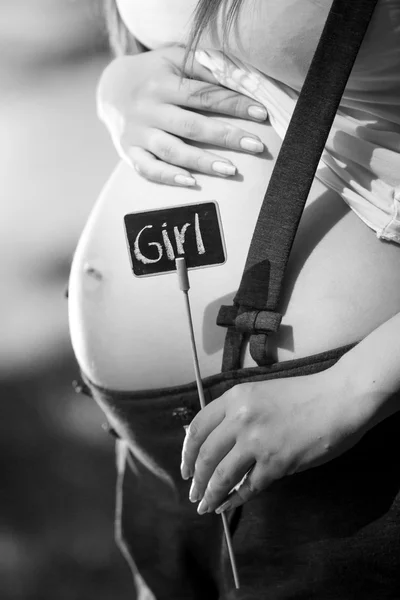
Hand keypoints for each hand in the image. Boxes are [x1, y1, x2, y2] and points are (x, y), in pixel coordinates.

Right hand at [97, 46, 267, 185]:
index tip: (261, 114)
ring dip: (203, 162)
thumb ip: (203, 66)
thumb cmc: (153, 74)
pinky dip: (168, 177)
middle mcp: (149, 109)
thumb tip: (242, 77)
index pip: (204, 95)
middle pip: (192, 126)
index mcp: (163, 83)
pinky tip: (190, 182)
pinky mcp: (130, 152)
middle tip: (256, 146)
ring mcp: (138, 133)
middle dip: (226, 136)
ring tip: (231, 170)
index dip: (234, 104)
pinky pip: (148, 168)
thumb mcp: (174, 59)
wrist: (110, 89)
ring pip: (173, 150)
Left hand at [181, 365, 368, 514]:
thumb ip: (237, 413)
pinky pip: (249, 487)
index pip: (198, 428)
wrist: (338, 398)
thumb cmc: (303, 394)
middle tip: (193, 492)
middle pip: (206, 455)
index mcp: (235, 397)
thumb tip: (215, 441)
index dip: (187, 452)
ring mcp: (257, 442)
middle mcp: (240, 419)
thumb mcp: (261, 393)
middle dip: (196, 478)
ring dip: (211, 494)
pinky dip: (236, 499)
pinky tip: (229, 505)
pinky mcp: (276, 463)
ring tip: (205, 505)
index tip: (186, 466)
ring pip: (222, 475)